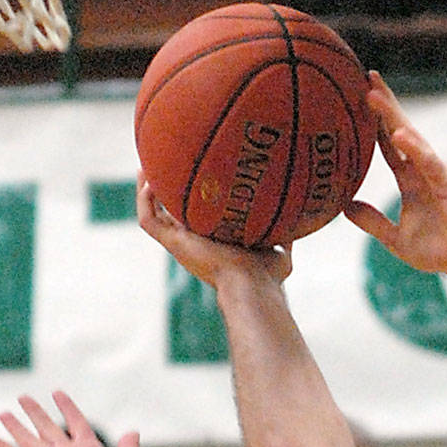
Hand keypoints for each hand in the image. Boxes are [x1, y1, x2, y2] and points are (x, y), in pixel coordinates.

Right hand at [136, 175, 291, 290]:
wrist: (252, 282)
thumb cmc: (268, 272)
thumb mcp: (280, 246)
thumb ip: (287, 232)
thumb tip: (303, 218)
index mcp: (214, 242)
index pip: (197, 218)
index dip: (192, 198)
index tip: (193, 174)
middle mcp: (194, 242)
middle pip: (170, 214)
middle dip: (164, 190)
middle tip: (162, 164)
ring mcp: (181, 243)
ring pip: (153, 215)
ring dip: (147, 190)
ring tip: (146, 165)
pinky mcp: (173, 244)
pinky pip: (148, 220)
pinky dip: (143, 200)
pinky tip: (147, 177)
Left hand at [344, 73, 446, 280]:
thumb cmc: (440, 251)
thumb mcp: (396, 239)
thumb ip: (372, 222)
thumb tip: (344, 207)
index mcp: (410, 179)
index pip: (387, 143)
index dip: (373, 121)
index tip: (357, 97)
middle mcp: (422, 169)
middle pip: (399, 129)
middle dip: (384, 103)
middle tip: (366, 75)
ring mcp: (436, 173)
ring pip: (411, 138)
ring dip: (391, 115)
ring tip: (372, 93)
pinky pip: (428, 162)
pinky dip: (413, 148)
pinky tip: (398, 134)